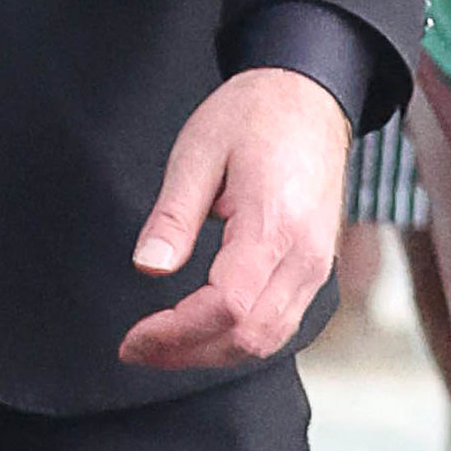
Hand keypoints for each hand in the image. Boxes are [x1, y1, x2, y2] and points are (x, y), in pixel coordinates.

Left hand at [122, 66, 351, 373]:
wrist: (309, 96)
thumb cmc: (252, 117)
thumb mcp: (197, 153)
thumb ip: (173, 216)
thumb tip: (148, 267)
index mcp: (275, 224)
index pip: (228, 306)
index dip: (176, 332)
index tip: (133, 338)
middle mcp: (305, 255)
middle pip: (249, 335)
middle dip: (187, 353)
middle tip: (135, 349)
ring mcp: (317, 264)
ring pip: (269, 339)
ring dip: (212, 354)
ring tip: (161, 346)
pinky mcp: (315, 267)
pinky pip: (282, 323)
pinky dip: (238, 340)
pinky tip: (200, 333)